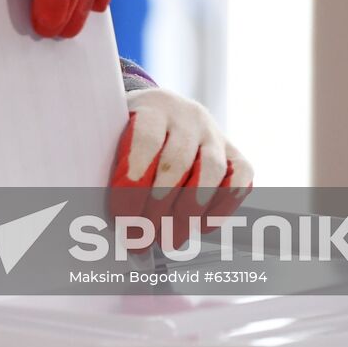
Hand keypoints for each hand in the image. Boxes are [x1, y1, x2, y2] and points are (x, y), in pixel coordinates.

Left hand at [108, 88, 252, 248]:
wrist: (161, 109)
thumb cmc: (130, 130)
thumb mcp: (113, 135)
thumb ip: (110, 165)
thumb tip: (108, 215)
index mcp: (153, 107)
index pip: (145, 142)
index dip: (134, 183)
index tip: (122, 218)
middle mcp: (187, 116)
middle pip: (177, 162)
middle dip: (158, 207)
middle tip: (143, 238)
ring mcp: (214, 134)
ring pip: (211, 172)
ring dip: (189, 212)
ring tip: (170, 239)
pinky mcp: (234, 152)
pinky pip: (239, 180)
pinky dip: (222, 207)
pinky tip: (200, 226)